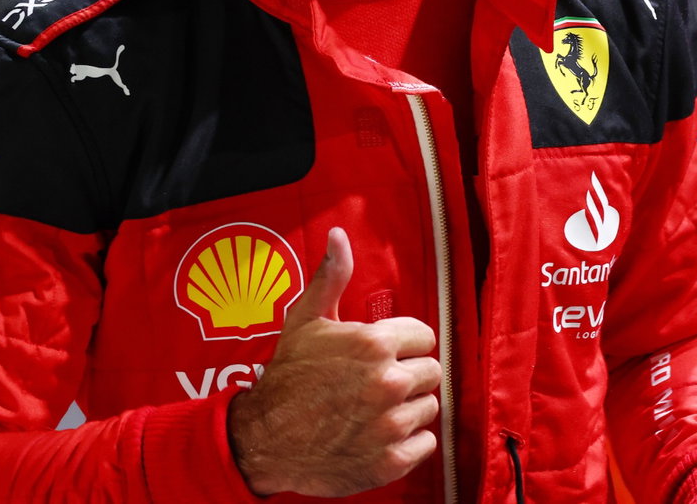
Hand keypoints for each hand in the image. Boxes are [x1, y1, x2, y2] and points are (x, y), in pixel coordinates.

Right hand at [226, 228, 442, 496]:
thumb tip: (338, 236)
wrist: (266, 439)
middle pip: (431, 372)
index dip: (405, 344)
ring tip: (376, 409)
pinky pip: (426, 443)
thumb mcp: (305, 320)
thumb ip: (331, 276)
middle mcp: (387, 382)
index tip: (386, 354)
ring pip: (429, 407)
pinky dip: (409, 442)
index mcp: (373, 344)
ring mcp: (391, 424)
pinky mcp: (391, 460)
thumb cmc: (287, 378)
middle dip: (408, 375)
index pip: (425, 337)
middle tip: (378, 383)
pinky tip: (382, 434)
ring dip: (408, 408)